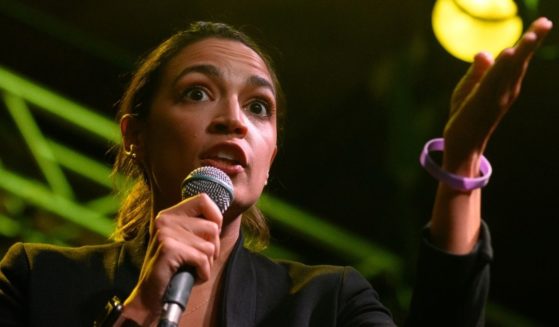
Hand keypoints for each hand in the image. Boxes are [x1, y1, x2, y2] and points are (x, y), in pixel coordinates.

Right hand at [121, 193, 222, 323]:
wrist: (150, 294)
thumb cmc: (173, 268)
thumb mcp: (184, 241)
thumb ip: (198, 227)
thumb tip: (219, 220)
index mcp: (170, 214)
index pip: (203, 199)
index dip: (216, 216)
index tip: (211, 234)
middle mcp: (166, 219)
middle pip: (212, 227)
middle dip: (213, 248)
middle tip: (199, 260)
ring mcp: (166, 233)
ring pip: (209, 246)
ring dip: (207, 263)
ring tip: (192, 268)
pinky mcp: (169, 249)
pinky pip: (202, 259)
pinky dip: (203, 273)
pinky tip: (192, 276)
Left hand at [442, 17, 552, 174]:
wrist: (462, 145)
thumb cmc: (466, 115)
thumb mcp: (470, 89)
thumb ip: (478, 71)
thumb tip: (484, 53)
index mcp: (505, 85)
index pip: (518, 59)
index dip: (529, 42)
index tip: (543, 23)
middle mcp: (506, 90)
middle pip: (519, 62)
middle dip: (532, 42)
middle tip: (546, 22)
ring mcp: (496, 97)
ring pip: (509, 71)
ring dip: (521, 52)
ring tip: (532, 35)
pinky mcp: (482, 102)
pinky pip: (492, 82)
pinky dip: (501, 68)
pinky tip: (509, 54)